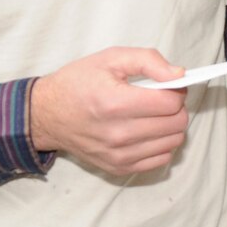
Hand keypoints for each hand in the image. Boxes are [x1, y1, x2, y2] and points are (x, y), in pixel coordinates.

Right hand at [28, 47, 188, 176]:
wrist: (47, 114)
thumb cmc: (77, 82)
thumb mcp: (110, 58)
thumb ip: (149, 61)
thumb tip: (179, 75)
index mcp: (115, 103)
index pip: (170, 103)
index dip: (176, 89)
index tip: (168, 84)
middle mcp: (118, 134)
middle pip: (176, 124)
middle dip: (176, 107)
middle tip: (161, 98)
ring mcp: (118, 155)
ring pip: (173, 142)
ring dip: (170, 125)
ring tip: (152, 113)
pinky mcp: (118, 168)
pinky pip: (161, 159)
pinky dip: (161, 143)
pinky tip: (147, 130)